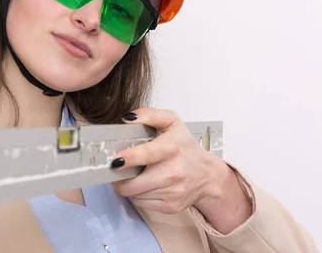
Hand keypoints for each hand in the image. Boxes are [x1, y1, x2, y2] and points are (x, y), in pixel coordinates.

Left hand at [110, 108, 250, 232]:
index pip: (147, 154)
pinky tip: (143, 185)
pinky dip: (137, 195)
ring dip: (128, 186)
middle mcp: (173, 172)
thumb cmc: (185, 147)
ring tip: (132, 175)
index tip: (114, 160)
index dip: (128, 158)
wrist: (207, 174)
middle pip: (134, 184)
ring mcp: (173, 192)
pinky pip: (141, 203)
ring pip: (134, 195)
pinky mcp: (171, 206)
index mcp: (171, 148)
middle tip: (116, 170)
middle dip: (118, 178)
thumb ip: (149, 114)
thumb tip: (127, 118)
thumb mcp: (171, 122)